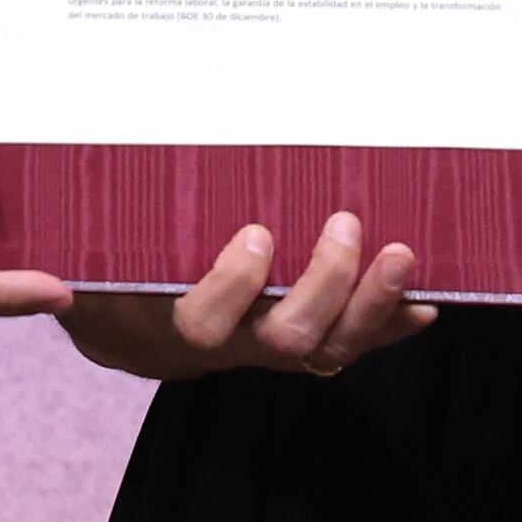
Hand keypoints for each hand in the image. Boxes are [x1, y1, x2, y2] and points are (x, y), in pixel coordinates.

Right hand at [58, 214, 435, 380]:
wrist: (150, 330)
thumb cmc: (139, 266)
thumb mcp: (128, 243)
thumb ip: (125, 219)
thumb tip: (96, 173)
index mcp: (184, 315)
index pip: (204, 320)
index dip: (234, 285)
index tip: (256, 234)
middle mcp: (236, 341)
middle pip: (286, 335)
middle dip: (325, 283)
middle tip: (344, 224)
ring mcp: (278, 348)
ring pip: (331, 347)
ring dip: (372, 301)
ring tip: (400, 255)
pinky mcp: (312, 347)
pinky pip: (358, 345)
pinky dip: (393, 324)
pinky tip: (425, 301)